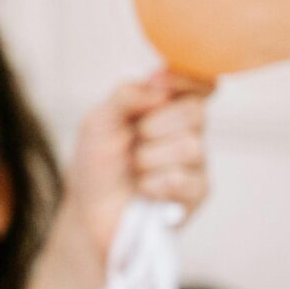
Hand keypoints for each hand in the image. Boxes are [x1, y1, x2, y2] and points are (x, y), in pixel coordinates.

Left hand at [55, 71, 214, 261]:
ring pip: (189, 146)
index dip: (185, 79)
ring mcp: (197, 162)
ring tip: (134, 169)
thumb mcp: (99, 121)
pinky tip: (143, 190)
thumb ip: (125, 95)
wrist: (89, 209)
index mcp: (170, 106)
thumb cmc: (97, 162)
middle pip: (195, 111)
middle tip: (133, 140)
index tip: (156, 82)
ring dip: (147, 158)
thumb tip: (156, 87)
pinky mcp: (196, 193)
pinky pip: (182, 179)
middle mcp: (190, 130)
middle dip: (153, 126)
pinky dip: (152, 184)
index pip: (201, 83)